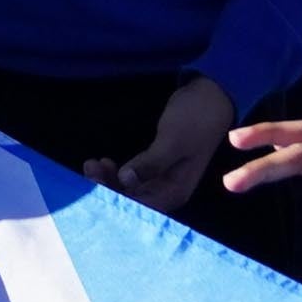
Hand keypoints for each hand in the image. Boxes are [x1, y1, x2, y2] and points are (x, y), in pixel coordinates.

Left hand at [91, 75, 237, 215]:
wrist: (211, 96)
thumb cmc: (195, 118)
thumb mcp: (173, 140)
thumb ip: (151, 163)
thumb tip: (125, 180)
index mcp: (175, 191)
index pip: (141, 205)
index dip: (115, 197)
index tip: (95, 180)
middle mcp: (168, 191)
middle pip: (133, 200)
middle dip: (108, 187)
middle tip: (90, 167)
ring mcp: (162, 179)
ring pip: (129, 189)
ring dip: (109, 179)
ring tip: (92, 163)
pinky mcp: (157, 167)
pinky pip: (132, 177)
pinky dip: (116, 172)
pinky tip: (104, 162)